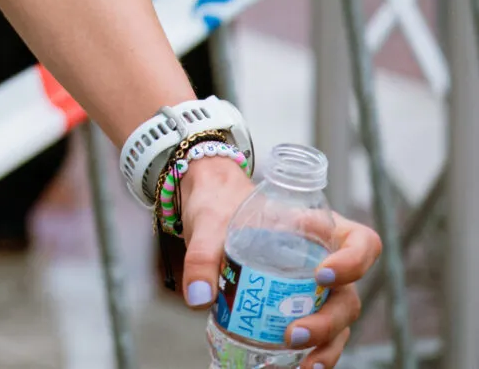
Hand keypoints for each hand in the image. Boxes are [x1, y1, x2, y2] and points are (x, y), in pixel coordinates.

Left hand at [179, 157, 381, 368]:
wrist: (210, 213)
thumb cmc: (220, 208)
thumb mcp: (208, 224)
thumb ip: (202, 256)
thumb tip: (199, 298)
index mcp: (318, 229)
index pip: (361, 243)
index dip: (354, 262)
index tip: (321, 275)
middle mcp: (327, 261)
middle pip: (348, 296)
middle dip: (329, 321)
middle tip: (295, 334)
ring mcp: (317, 289)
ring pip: (339, 323)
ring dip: (326, 346)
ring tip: (303, 364)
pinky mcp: (300, 308)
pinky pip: (318, 335)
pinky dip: (312, 353)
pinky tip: (293, 366)